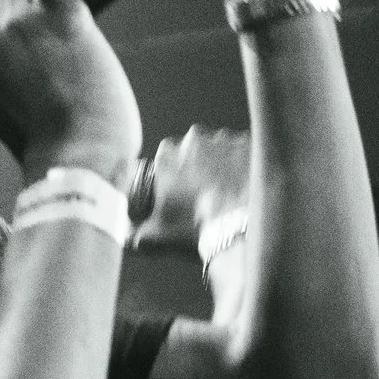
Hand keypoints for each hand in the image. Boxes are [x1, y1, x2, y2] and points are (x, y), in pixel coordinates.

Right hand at [129, 126, 249, 254]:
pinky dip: (246, 162)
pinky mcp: (249, 142)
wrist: (239, 223)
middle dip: (199, 164)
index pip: (166, 158)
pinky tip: (247, 182)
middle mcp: (194, 140)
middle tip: (207, 190)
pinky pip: (246, 149)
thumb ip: (138, 235)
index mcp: (168, 156)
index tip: (182, 189)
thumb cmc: (196, 226)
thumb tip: (130, 240)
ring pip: (221, 147)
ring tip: (230, 188)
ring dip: (224, 162)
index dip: (174, 173)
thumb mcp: (159, 235)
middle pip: (194, 149)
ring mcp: (224, 138)